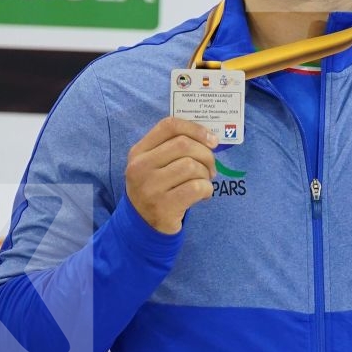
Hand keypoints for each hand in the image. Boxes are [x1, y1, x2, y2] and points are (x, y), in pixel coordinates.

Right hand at [125, 118, 218, 233]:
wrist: (143, 225)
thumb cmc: (157, 188)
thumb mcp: (154, 165)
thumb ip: (173, 148)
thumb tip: (209, 138)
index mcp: (138, 151)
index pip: (169, 126)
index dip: (196, 129)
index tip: (212, 140)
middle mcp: (140, 167)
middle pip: (184, 144)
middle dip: (206, 155)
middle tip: (211, 168)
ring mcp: (150, 187)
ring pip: (192, 166)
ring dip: (205, 174)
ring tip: (203, 182)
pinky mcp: (163, 206)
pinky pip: (197, 188)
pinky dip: (207, 189)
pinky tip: (203, 195)